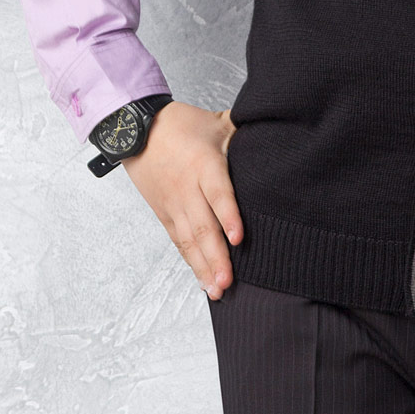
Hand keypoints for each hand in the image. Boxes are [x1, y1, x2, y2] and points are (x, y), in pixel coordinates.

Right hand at [121, 101, 242, 299]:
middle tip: (228, 281)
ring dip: (203, 267)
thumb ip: (244, 133)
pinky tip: (202, 280)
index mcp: (203, 165)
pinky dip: (190, 262)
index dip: (228, 216)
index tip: (239, 238)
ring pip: (189, 240)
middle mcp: (187, 188)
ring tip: (217, 290)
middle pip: (203, 226)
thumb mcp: (217, 123)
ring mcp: (174, 204)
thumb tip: (277, 134)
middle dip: (216, 257)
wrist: (136, 130)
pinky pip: (179, 242)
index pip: (218, 193)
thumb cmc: (181, 124)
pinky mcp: (164, 214)